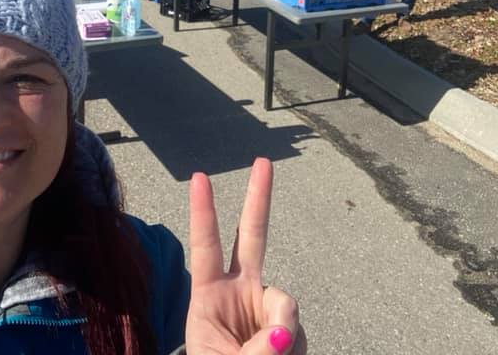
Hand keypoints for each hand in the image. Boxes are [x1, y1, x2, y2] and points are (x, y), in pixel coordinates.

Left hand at [185, 158, 304, 354]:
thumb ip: (252, 349)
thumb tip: (284, 335)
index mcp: (208, 295)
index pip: (205, 247)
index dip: (203, 213)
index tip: (199, 177)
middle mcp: (239, 292)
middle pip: (252, 237)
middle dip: (258, 199)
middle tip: (263, 161)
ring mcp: (265, 309)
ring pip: (286, 305)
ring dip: (281, 333)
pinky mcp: (288, 330)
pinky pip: (298, 334)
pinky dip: (292, 351)